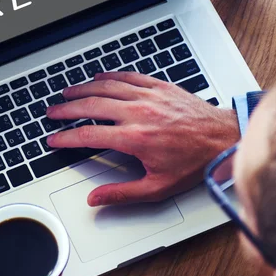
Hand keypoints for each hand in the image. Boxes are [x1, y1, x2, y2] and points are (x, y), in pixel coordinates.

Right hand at [46, 72, 238, 206]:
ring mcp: (148, 96)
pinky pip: (127, 77)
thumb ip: (122, 193)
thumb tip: (96, 199)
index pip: (89, 135)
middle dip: (66, 109)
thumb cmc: (194, 162)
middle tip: (52, 112)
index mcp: (135, 138)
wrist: (223, 138)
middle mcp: (138, 113)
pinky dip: (109, 76)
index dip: (66, 138)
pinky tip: (98, 77)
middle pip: (91, 106)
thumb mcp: (158, 187)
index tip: (54, 139)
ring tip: (67, 93)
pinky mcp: (159, 86)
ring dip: (82, 89)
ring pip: (106, 87)